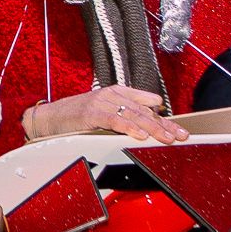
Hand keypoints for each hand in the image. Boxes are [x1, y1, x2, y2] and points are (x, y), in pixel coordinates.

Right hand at [23, 85, 187, 143]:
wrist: (49, 117)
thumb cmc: (77, 117)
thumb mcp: (106, 111)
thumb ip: (127, 112)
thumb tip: (152, 116)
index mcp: (118, 93)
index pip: (148, 107)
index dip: (166, 120)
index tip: (181, 132)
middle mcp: (113, 95)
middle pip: (145, 111)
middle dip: (165, 125)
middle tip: (181, 136)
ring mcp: (102, 103)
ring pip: (133, 115)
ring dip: (152, 128)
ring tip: (166, 138)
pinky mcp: (91, 113)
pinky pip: (114, 120)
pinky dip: (129, 128)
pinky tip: (140, 135)